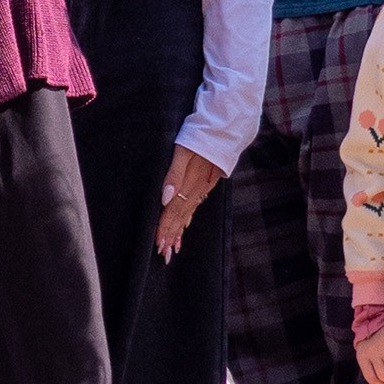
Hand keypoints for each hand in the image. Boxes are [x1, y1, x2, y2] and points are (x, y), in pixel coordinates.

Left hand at [155, 145, 223, 260]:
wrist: (225, 128)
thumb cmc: (199, 136)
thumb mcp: (182, 152)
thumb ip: (173, 175)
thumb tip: (164, 199)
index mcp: (189, 183)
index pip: (172, 211)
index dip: (165, 228)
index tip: (159, 245)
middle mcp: (196, 188)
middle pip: (180, 216)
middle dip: (171, 236)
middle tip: (164, 255)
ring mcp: (203, 187)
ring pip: (187, 213)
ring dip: (179, 231)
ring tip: (173, 248)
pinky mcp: (207, 182)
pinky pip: (195, 205)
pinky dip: (187, 218)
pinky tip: (184, 225)